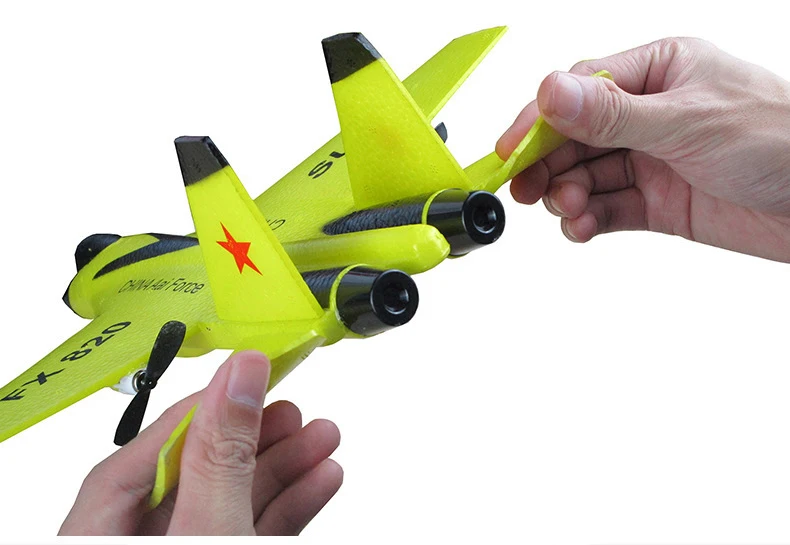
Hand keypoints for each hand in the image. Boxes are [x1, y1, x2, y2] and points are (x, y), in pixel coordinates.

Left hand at [59, 351, 342, 534]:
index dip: (206, 406)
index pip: (148, 449)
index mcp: (102, 532)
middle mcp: (137, 539)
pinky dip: (288, 502)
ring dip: (285, 467)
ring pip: (233, 497)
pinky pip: (252, 524)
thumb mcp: (210, 527)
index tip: (251, 373)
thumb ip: (224, 454)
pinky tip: (320, 478)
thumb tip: (240, 375)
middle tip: (294, 409)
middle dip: (258, 437)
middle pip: (198, 470)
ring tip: (323, 438)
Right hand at [497, 38, 789, 261]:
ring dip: (567, 195)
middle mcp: (650, 113)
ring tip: (569, 209)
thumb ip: (612, 114)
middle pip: (575, 137)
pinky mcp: (658, 202)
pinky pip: (607, 209)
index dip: (539, 120)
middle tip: (526, 188)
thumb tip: (550, 94)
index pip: (580, 91)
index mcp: (657, 71)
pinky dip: (588, 220)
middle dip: (548, 164)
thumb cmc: (782, 138)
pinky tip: (582, 226)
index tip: (510, 149)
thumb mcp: (687, 119)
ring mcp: (652, 159)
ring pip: (586, 176)